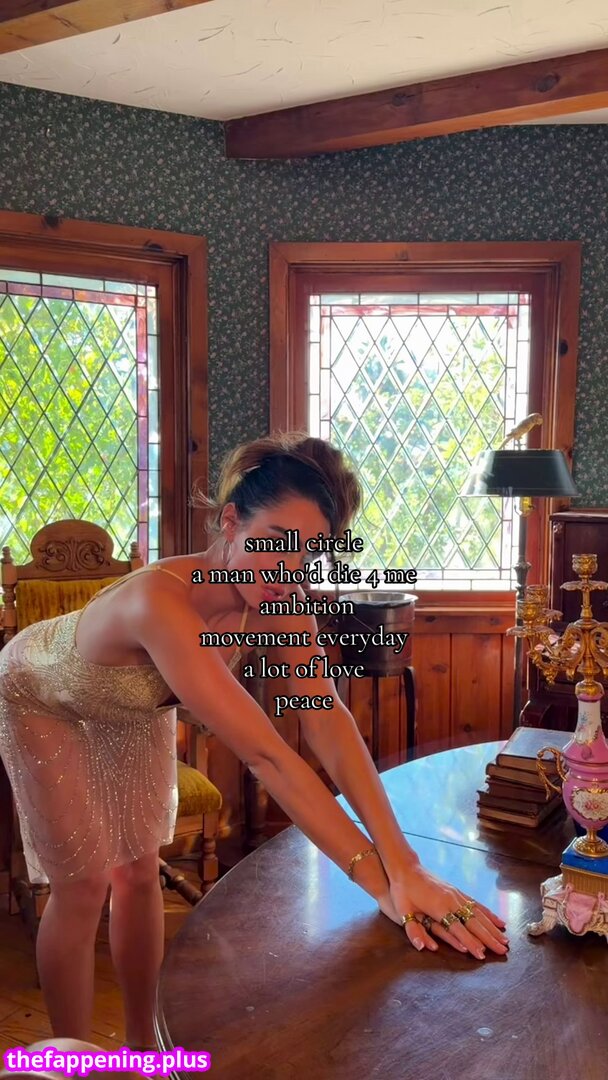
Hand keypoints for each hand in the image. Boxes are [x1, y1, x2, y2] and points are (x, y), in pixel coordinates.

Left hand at [378, 864, 508, 959]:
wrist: (406, 867)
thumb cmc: (402, 891)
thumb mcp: (402, 911)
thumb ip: (412, 930)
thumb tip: (421, 948)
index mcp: (439, 907)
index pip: (458, 929)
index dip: (470, 943)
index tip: (482, 956)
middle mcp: (451, 900)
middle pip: (474, 922)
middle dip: (489, 938)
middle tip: (503, 951)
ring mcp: (456, 894)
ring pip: (479, 913)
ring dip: (493, 928)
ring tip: (505, 940)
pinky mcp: (457, 891)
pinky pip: (477, 904)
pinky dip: (489, 914)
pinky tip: (498, 921)